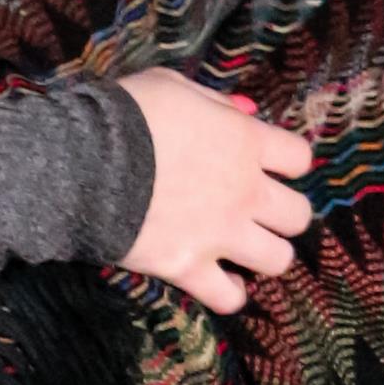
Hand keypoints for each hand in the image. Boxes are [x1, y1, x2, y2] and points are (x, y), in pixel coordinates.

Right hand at [119, 70, 314, 315]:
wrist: (84, 163)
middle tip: (256, 210)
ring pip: (278, 260)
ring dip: (265, 254)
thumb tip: (246, 112)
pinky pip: (229, 298)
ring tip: (243, 250)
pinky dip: (228, 293)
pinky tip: (219, 282)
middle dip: (283, 214)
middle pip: (298, 215)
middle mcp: (245, 193)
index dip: (286, 162)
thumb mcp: (173, 86)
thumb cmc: (127, 114)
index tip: (267, 164)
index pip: (299, 158)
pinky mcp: (189, 268)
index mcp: (246, 143)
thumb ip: (215, 102)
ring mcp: (220, 235)